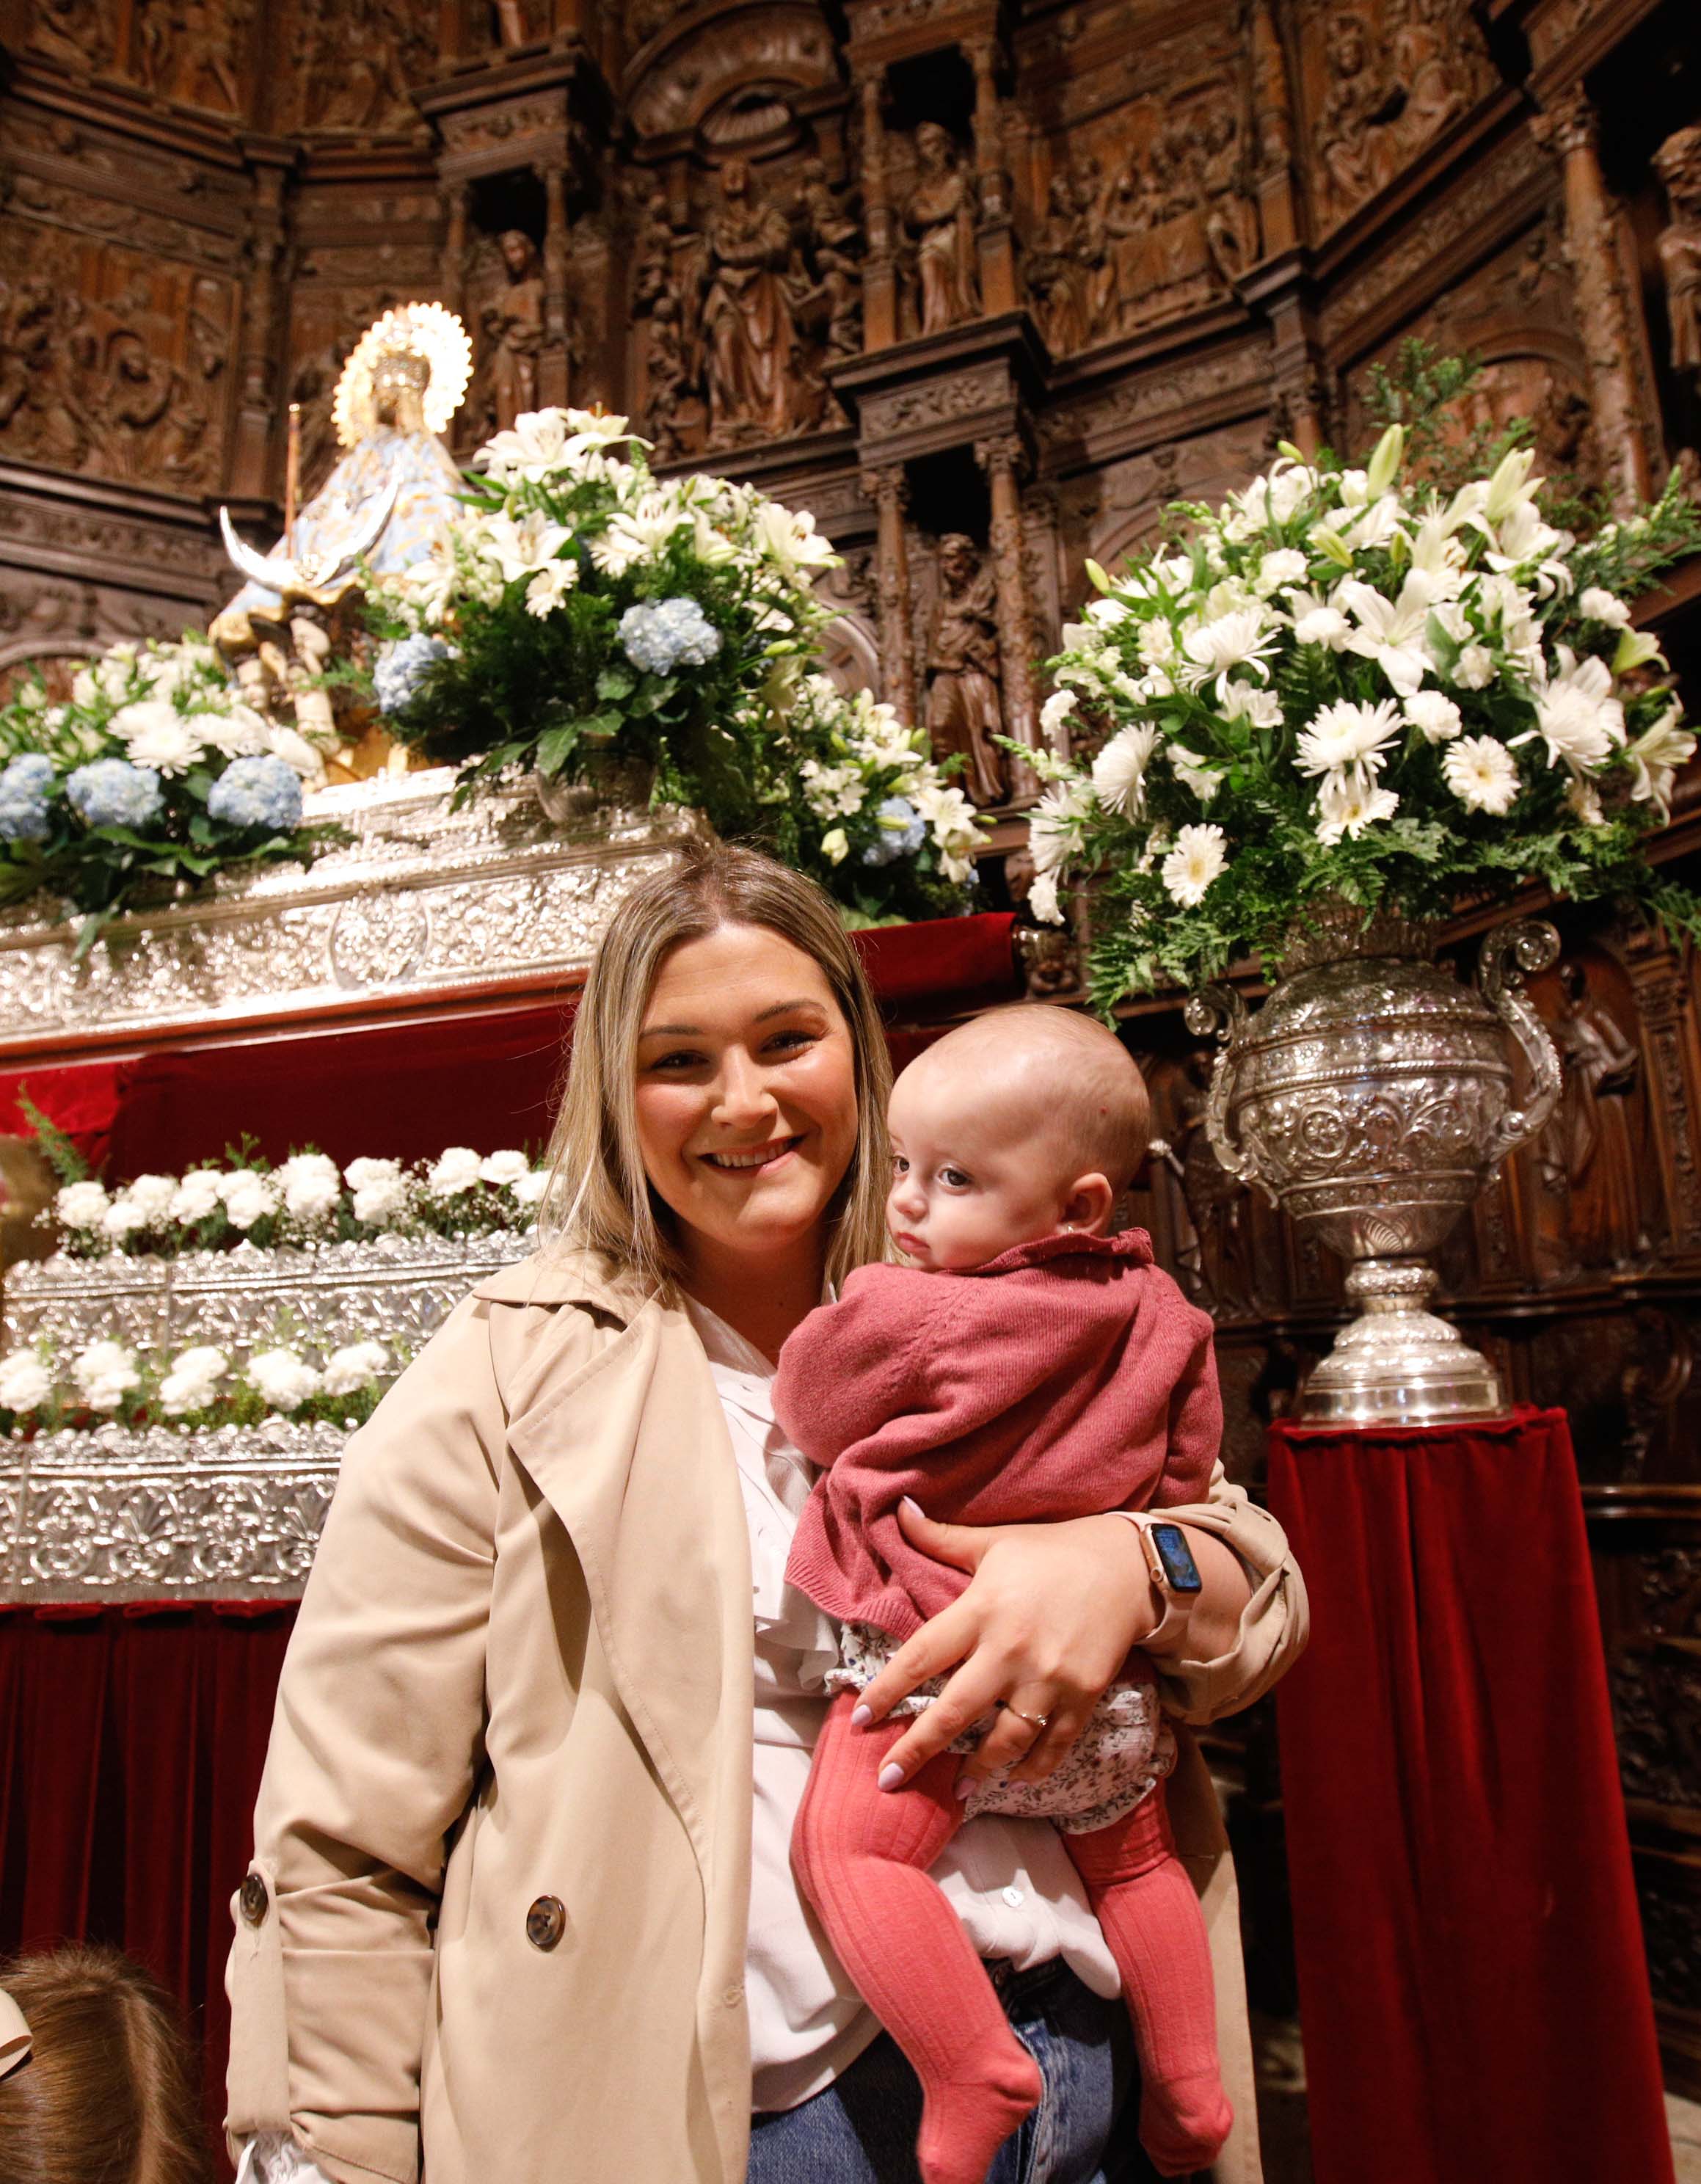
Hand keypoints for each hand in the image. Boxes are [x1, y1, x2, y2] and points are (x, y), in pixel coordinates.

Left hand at [852, 1499, 1161, 1793]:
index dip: (886, 1691)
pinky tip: (1014, 1780)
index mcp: (980, 1609)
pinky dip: (1032, 1769)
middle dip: (917, 1749)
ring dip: (977, 1770)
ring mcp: (1048, 1678)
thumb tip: (898, 1509)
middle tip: (888, 1779)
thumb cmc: (1052, 1551)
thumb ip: (940, 1538)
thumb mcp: (992, 1542)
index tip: (859, 1719)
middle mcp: (1009, 1649)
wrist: (1128, 1566)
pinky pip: (1052, 1746)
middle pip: (954, 1712)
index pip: (920, 1657)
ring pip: (1004, 1740)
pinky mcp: (1082, 1696)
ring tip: (956, 1789)